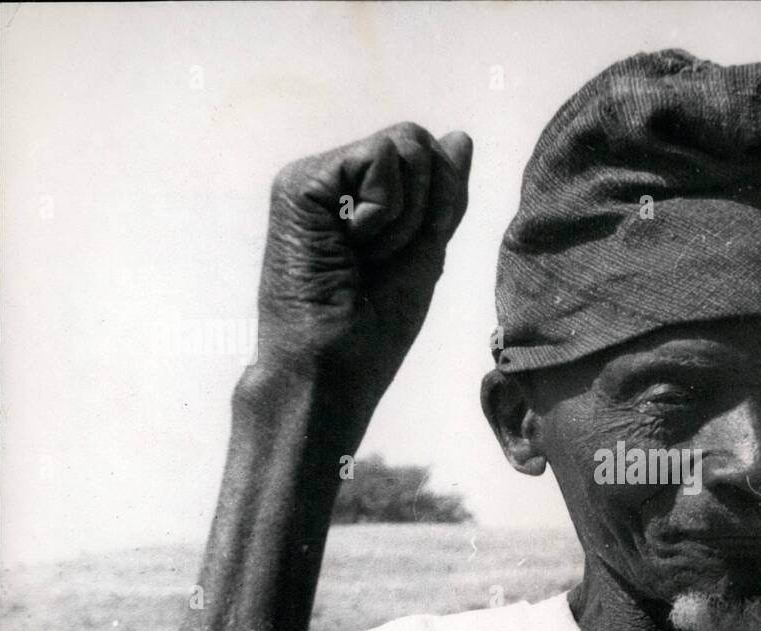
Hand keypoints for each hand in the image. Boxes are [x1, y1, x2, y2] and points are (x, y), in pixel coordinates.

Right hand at [253, 122, 471, 410]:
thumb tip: (460, 137)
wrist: (334, 364)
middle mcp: (337, 180)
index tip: (410, 254)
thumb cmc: (375, 325)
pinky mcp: (300, 181)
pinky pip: (379, 156)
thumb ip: (443, 195)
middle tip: (385, 256)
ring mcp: (315, 177)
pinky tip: (350, 242)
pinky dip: (384, 209)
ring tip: (365, 253)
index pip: (429, 158)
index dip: (442, 202)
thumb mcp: (426, 250)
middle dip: (427, 206)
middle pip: (418, 142)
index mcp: (364, 197)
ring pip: (405, 145)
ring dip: (405, 213)